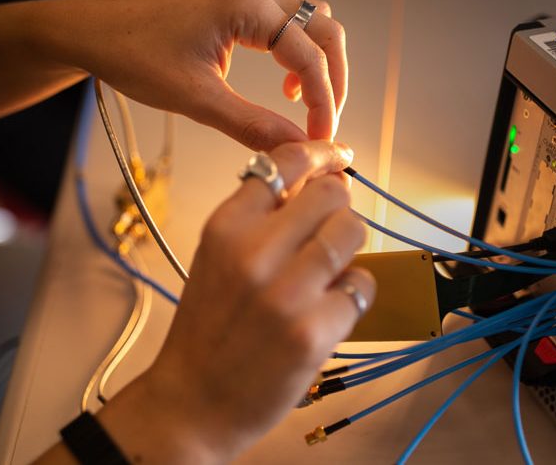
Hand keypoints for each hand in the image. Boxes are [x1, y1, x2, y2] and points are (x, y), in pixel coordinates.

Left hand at [58, 0, 347, 150]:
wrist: (95, 32)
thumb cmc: (134, 55)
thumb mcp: (197, 99)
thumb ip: (253, 125)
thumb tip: (296, 149)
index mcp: (248, 4)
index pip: (311, 58)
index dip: (323, 104)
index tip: (321, 142)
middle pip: (326, 33)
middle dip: (332, 83)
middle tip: (323, 126)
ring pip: (314, 23)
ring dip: (319, 64)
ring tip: (304, 104)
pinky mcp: (240, 2)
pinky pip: (291, 21)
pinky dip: (300, 52)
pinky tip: (283, 82)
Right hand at [95, 140, 374, 462]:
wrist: (193, 401)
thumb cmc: (208, 329)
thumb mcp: (216, 258)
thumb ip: (258, 220)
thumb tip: (314, 184)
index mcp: (225, 228)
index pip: (284, 162)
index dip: (321, 154)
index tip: (339, 157)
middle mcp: (254, 253)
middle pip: (330, 193)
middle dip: (338, 207)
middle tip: (331, 228)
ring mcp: (286, 294)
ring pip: (352, 233)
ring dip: (350, 248)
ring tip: (331, 270)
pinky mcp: (314, 331)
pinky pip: (362, 286)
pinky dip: (356, 293)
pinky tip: (332, 307)